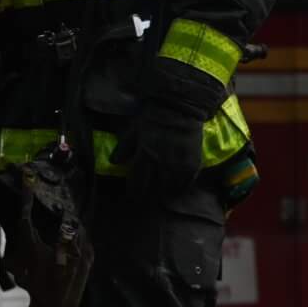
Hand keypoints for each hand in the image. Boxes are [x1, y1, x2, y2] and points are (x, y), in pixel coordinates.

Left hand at [124, 62, 218, 205]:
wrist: (181, 106)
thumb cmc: (154, 116)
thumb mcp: (134, 129)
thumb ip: (124, 147)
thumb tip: (114, 163)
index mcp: (145, 155)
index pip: (137, 183)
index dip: (134, 192)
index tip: (133, 196)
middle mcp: (162, 163)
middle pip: (153, 190)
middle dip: (147, 197)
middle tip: (145, 200)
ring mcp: (179, 165)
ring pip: (170, 189)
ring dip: (163, 194)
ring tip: (159, 196)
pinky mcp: (193, 163)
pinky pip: (186, 183)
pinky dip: (179, 188)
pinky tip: (175, 189)